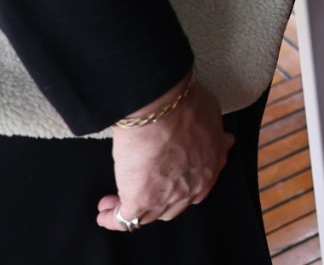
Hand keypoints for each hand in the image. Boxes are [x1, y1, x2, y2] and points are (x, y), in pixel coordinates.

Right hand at [98, 75, 229, 231]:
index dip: (182, 185)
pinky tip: (104, 214)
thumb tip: (219, 137)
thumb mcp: (212, 118)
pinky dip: (113, 219)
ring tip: (116, 203)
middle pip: (174, 206)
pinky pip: (125, 219)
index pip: (196, 188)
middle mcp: (192, 188)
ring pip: (149, 215)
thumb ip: (215, 134)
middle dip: (158, 201)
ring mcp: (166, 196)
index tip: (172, 179)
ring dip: (133, 211)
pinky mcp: (140, 199)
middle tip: (143, 191)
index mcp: (210, 168)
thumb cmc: (186, 105)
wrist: (162, 108)